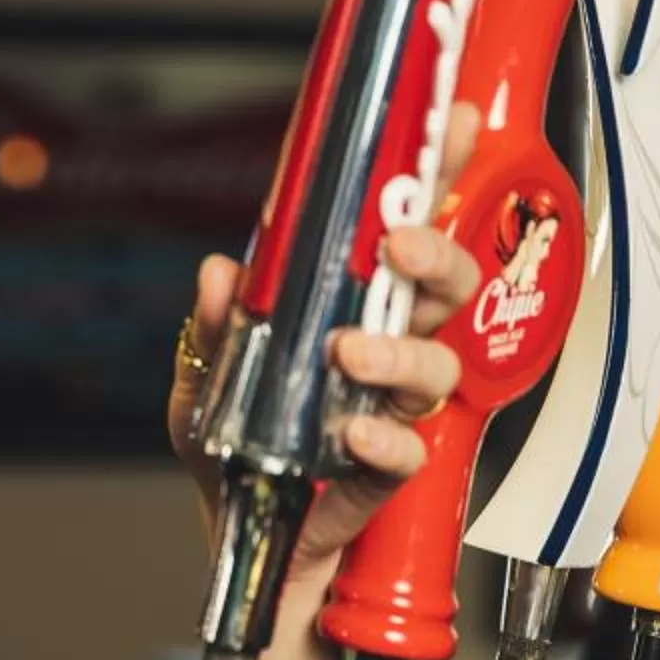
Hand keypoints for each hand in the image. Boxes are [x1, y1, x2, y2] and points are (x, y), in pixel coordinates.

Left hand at [167, 102, 485, 566]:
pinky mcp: (384, 470)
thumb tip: (221, 272)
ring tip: (349, 351)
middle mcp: (381, 343)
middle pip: (444, 285)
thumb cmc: (234, 446)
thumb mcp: (205, 373)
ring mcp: (389, 406)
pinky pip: (405, 450)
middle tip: (399, 247)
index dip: (434, 174)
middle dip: (434, 256)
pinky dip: (381, 439)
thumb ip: (217, 323)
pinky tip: (351, 431)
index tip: (454, 123)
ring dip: (399, 350)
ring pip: (436, 364)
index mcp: (346, 302)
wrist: (237, 536)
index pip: (401, 227)